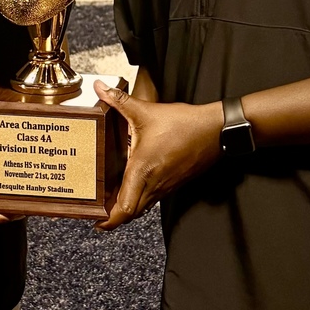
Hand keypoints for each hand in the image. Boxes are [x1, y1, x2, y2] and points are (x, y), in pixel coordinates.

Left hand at [93, 80, 222, 230]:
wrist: (214, 131)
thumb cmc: (183, 124)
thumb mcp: (146, 111)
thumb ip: (119, 100)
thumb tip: (100, 88)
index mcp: (143, 170)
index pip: (124, 208)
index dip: (109, 220)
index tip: (96, 221)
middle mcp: (154, 184)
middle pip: (131, 214)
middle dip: (113, 218)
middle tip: (98, 212)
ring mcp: (165, 186)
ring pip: (142, 208)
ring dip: (126, 208)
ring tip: (110, 202)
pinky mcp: (173, 183)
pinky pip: (152, 199)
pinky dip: (139, 199)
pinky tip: (133, 185)